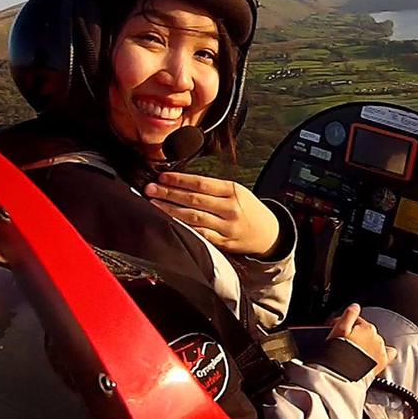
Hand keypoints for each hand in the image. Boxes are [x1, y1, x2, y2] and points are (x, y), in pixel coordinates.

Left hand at [144, 172, 280, 257]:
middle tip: (150, 188)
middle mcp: (229, 208)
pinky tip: (169, 223)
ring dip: (170, 210)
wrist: (268, 233)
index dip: (179, 180)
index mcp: (233, 191)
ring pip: (193, 218)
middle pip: (194, 199)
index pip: (201, 183)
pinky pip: (199, 234)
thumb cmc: (248, 209)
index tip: (162, 176)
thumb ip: (213, 188)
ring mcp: (226, 227)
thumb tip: (181, 182)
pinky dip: (182, 228)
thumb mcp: (236, 191)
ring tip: (153, 204)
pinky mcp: (222, 242)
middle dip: (169, 193)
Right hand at [327, 303, 396, 376]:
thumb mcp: (339, 329)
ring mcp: (380, 350)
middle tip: (345, 344)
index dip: (345, 324)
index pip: (356, 320)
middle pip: (366, 332)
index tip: (337, 330)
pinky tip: (373, 358)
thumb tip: (355, 306)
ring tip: (354, 354)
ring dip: (366, 345)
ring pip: (374, 342)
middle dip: (356, 335)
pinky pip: (388, 354)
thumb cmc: (338, 353)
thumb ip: (349, 315)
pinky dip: (383, 354)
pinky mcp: (382, 362)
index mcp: (366, 327)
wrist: (343, 374)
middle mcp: (376, 337)